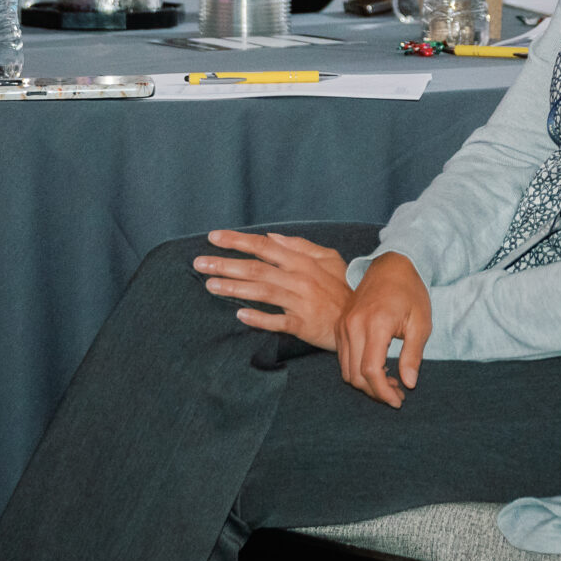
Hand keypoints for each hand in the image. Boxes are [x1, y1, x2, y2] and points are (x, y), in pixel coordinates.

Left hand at [193, 229, 352, 352]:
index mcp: (302, 261)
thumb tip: (273, 236)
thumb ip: (300, 246)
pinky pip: (277, 321)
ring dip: (234, 288)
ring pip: (262, 292)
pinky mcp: (303, 324)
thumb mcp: (328, 258)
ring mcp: (300, 302)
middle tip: (199, 263)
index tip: (213, 237)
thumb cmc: (342, 287)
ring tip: (210, 285)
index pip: (264, 246)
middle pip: (256, 268)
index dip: (237, 240)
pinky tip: (240, 315)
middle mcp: (298, 278)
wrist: (360, 318)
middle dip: (225, 264)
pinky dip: (259, 318)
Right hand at [335, 251, 431, 406]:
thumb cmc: (410, 292)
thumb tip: (409, 384)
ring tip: (390, 382)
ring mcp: (343, 325)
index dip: (384, 392)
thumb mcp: (421, 323)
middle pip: (355, 375)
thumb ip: (413, 355)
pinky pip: (343, 358)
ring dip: (366, 383)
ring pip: (346, 370)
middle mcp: (353, 326)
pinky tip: (378, 368)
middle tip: (397, 394)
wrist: (392, 265)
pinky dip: (357, 370)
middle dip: (376, 392)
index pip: (371, 370)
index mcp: (376, 324)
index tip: (399, 400)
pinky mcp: (340, 325)